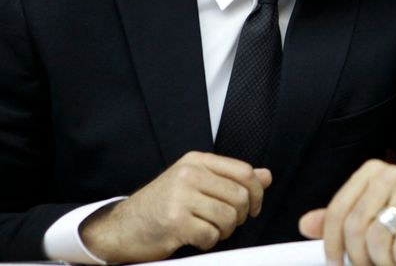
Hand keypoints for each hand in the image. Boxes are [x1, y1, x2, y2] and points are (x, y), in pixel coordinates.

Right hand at [80, 151, 271, 262]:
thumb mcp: (196, 183)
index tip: (252, 208)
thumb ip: (231, 179)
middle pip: (241, 196)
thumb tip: (267, 176)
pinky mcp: (174, 221)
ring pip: (229, 216)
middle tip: (226, 224)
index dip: (257, 193)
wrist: (121, 227)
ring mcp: (180, 196)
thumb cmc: (162, 205)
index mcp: (197, 161)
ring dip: (224, 231)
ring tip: (210, 230)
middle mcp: (189, 174)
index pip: (244, 172)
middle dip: (240, 216)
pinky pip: (211, 235)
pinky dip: (208, 242)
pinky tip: (196, 238)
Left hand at [298, 159, 395, 265]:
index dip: (331, 243)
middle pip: (355, 227)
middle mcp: (391, 175)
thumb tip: (305, 224)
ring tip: (390, 261)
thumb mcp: (373, 214)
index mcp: (371, 173)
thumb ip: (341, 219)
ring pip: (377, 238)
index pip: (338, 211)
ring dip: (381, 261)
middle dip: (358, 257)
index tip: (334, 262)